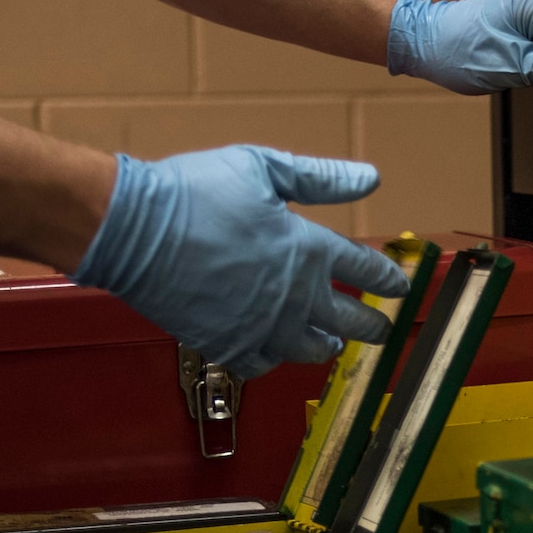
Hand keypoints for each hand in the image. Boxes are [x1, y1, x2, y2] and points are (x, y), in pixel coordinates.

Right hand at [72, 147, 409, 379]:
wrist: (133, 231)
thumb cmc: (194, 192)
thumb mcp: (262, 168)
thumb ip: (320, 178)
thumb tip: (370, 178)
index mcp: (308, 251)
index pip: (365, 270)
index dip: (387, 278)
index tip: (399, 287)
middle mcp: (294, 298)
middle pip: (350, 321)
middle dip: (371, 325)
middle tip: (381, 329)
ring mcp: (261, 327)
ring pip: (310, 350)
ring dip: (326, 345)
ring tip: (330, 343)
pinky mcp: (226, 345)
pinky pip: (263, 364)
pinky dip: (274, 358)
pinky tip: (275, 350)